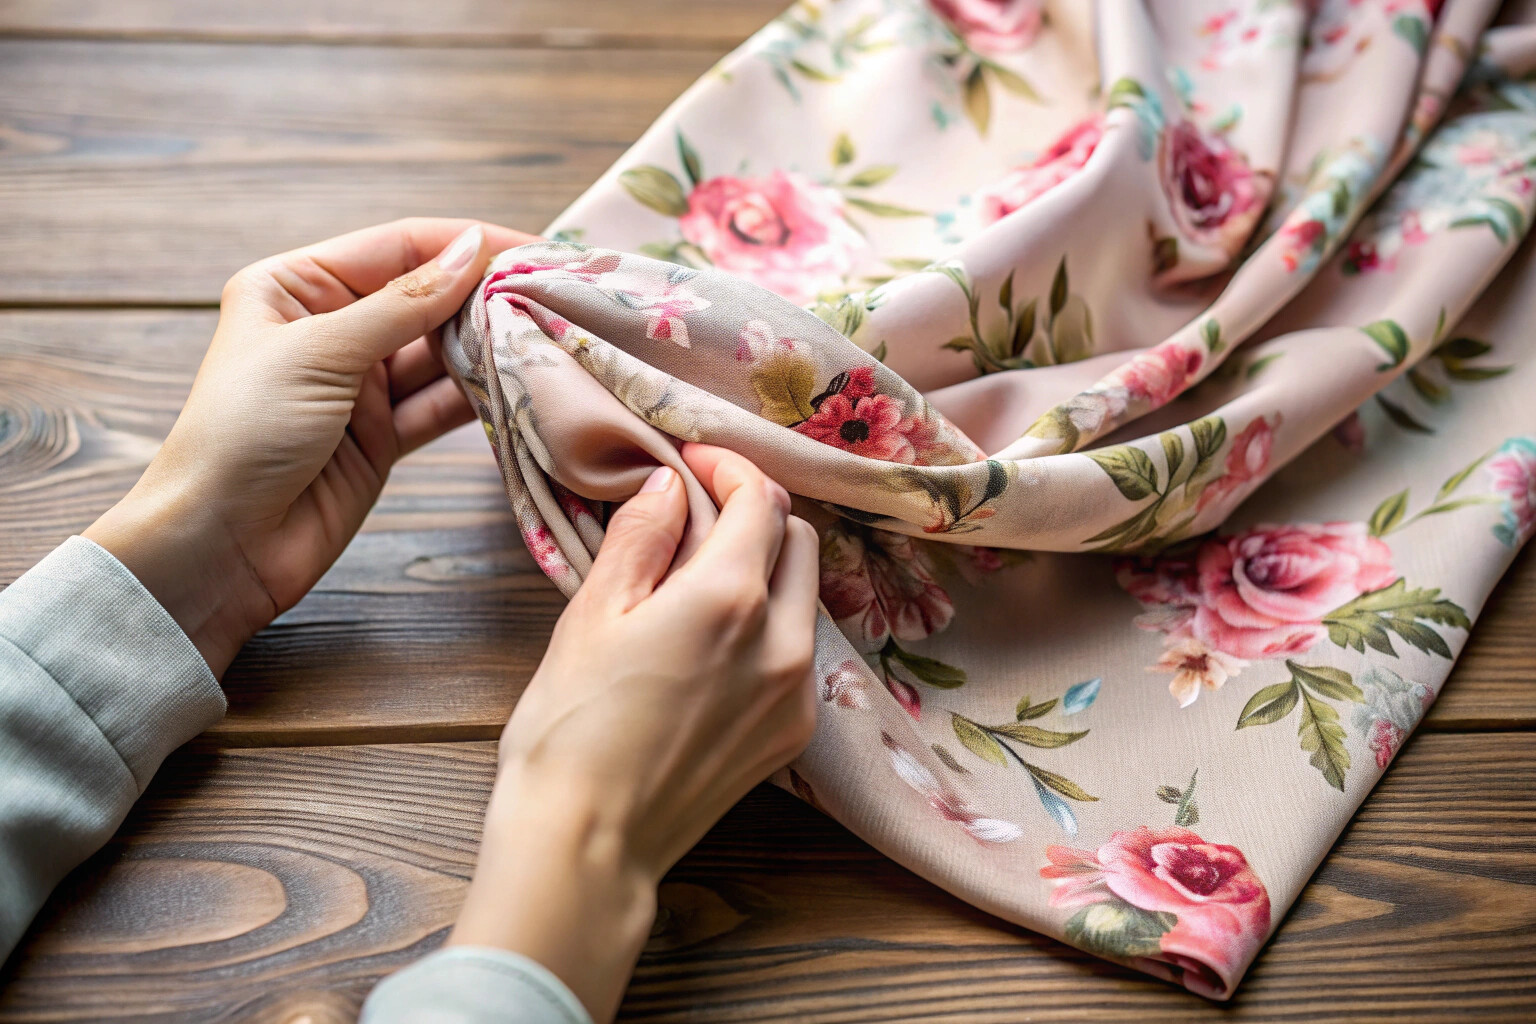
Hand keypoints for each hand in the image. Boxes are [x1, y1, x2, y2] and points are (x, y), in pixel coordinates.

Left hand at [85, 218, 537, 675]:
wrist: (217, 546)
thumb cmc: (242, 434)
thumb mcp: (320, 353)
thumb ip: (403, 304)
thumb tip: (469, 250)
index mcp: (295, 286)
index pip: (397, 248)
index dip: (464, 245)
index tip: (532, 247)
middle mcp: (330, 328)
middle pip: (426, 298)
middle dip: (485, 296)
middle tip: (553, 294)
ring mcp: (359, 385)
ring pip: (439, 353)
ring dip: (488, 347)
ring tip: (547, 336)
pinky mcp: (381, 437)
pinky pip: (441, 404)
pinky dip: (479, 395)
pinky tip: (519, 383)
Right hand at [448, 443, 820, 1022]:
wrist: (587, 841)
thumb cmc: (571, 726)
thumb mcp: (592, 613)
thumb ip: (642, 537)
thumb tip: (669, 484)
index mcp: (729, 597)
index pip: (760, 499)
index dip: (728, 468)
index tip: (693, 464)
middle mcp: (781, 640)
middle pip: (798, 540)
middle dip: (755, 514)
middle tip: (698, 515)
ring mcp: (796, 692)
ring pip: (803, 596)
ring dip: (766, 569)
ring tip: (699, 579)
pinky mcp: (792, 733)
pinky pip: (797, 653)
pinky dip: (768, 626)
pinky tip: (715, 642)